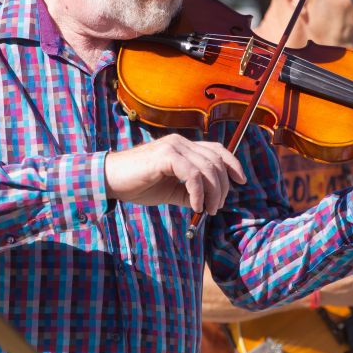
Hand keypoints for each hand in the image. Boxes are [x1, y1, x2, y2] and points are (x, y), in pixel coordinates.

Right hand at [104, 134, 246, 213]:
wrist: (110, 180)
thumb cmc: (138, 185)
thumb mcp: (171, 190)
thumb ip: (190, 192)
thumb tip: (209, 203)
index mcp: (183, 147)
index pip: (217, 150)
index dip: (232, 163)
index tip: (241, 181)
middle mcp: (181, 142)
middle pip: (216, 161)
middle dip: (223, 187)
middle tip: (215, 208)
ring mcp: (174, 147)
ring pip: (208, 168)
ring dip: (213, 192)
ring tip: (207, 210)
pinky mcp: (166, 156)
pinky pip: (193, 174)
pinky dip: (198, 192)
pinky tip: (195, 205)